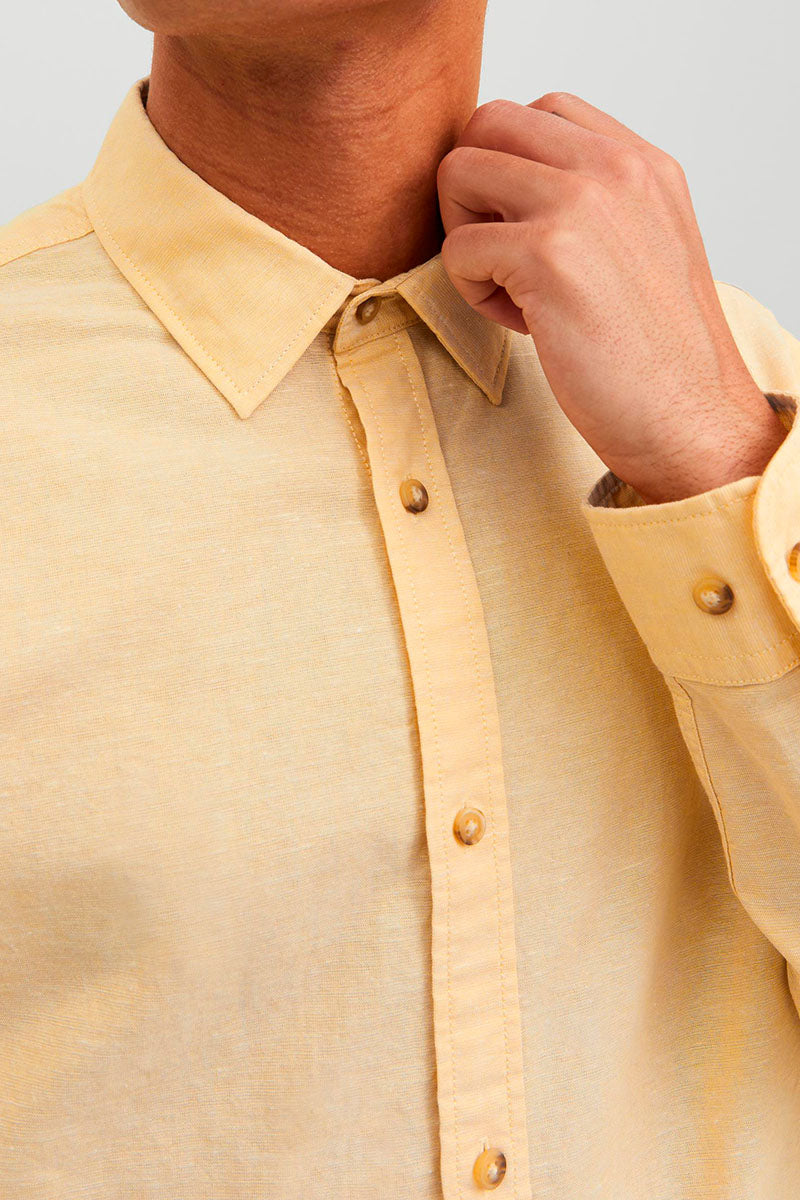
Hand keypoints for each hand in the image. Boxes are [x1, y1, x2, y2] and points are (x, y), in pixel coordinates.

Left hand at [436, 93, 785, 503]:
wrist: (689, 417)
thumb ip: (596, 202)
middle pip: (487, 124)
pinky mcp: (547, 256)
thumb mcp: (647, 245)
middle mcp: (614, 167)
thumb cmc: (660, 354)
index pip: (541, 110)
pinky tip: (521, 322)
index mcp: (642, 162)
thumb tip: (513, 191)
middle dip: (471, 190)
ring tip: (507, 289)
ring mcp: (580, 205)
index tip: (530, 230)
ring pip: (459, 173)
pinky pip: (458, 248)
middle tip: (498, 254)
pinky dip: (471, 291)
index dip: (510, 168)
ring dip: (464, 236)